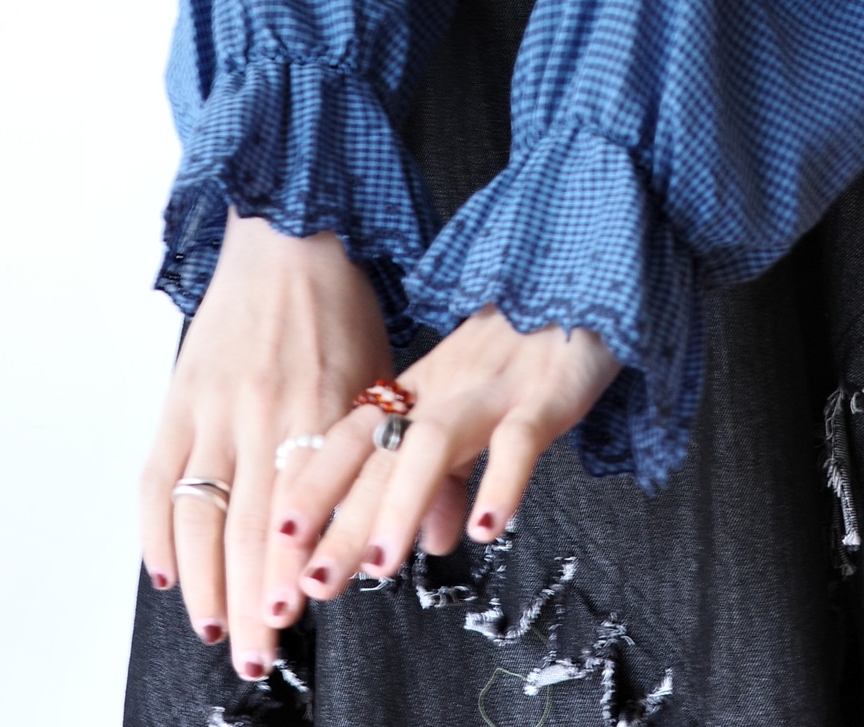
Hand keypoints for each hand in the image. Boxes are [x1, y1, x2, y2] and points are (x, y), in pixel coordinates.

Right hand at [139, 210, 391, 681]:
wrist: (287, 231)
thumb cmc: (341, 303)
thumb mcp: (385, 374)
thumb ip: (397, 455)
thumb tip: (432, 529)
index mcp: (316, 405)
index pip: (295, 510)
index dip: (286, 570)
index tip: (289, 620)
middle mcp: (260, 410)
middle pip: (243, 526)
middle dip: (246, 601)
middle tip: (251, 655)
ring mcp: (212, 404)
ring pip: (195, 510)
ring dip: (199, 580)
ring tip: (212, 626)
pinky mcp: (180, 394)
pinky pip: (157, 474)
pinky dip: (154, 529)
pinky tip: (164, 571)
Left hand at [260, 306, 620, 619]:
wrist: (585, 282)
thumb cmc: (526, 348)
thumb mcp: (477, 411)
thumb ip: (449, 477)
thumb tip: (432, 543)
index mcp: (422, 389)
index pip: (352, 441)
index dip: (313, 487)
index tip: (278, 543)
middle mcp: (445, 387)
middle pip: (381, 453)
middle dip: (341, 519)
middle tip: (310, 581)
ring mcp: (492, 389)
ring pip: (434, 442)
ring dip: (401, 504)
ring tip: (380, 565)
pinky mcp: (546, 394)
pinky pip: (519, 438)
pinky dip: (501, 481)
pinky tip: (486, 527)